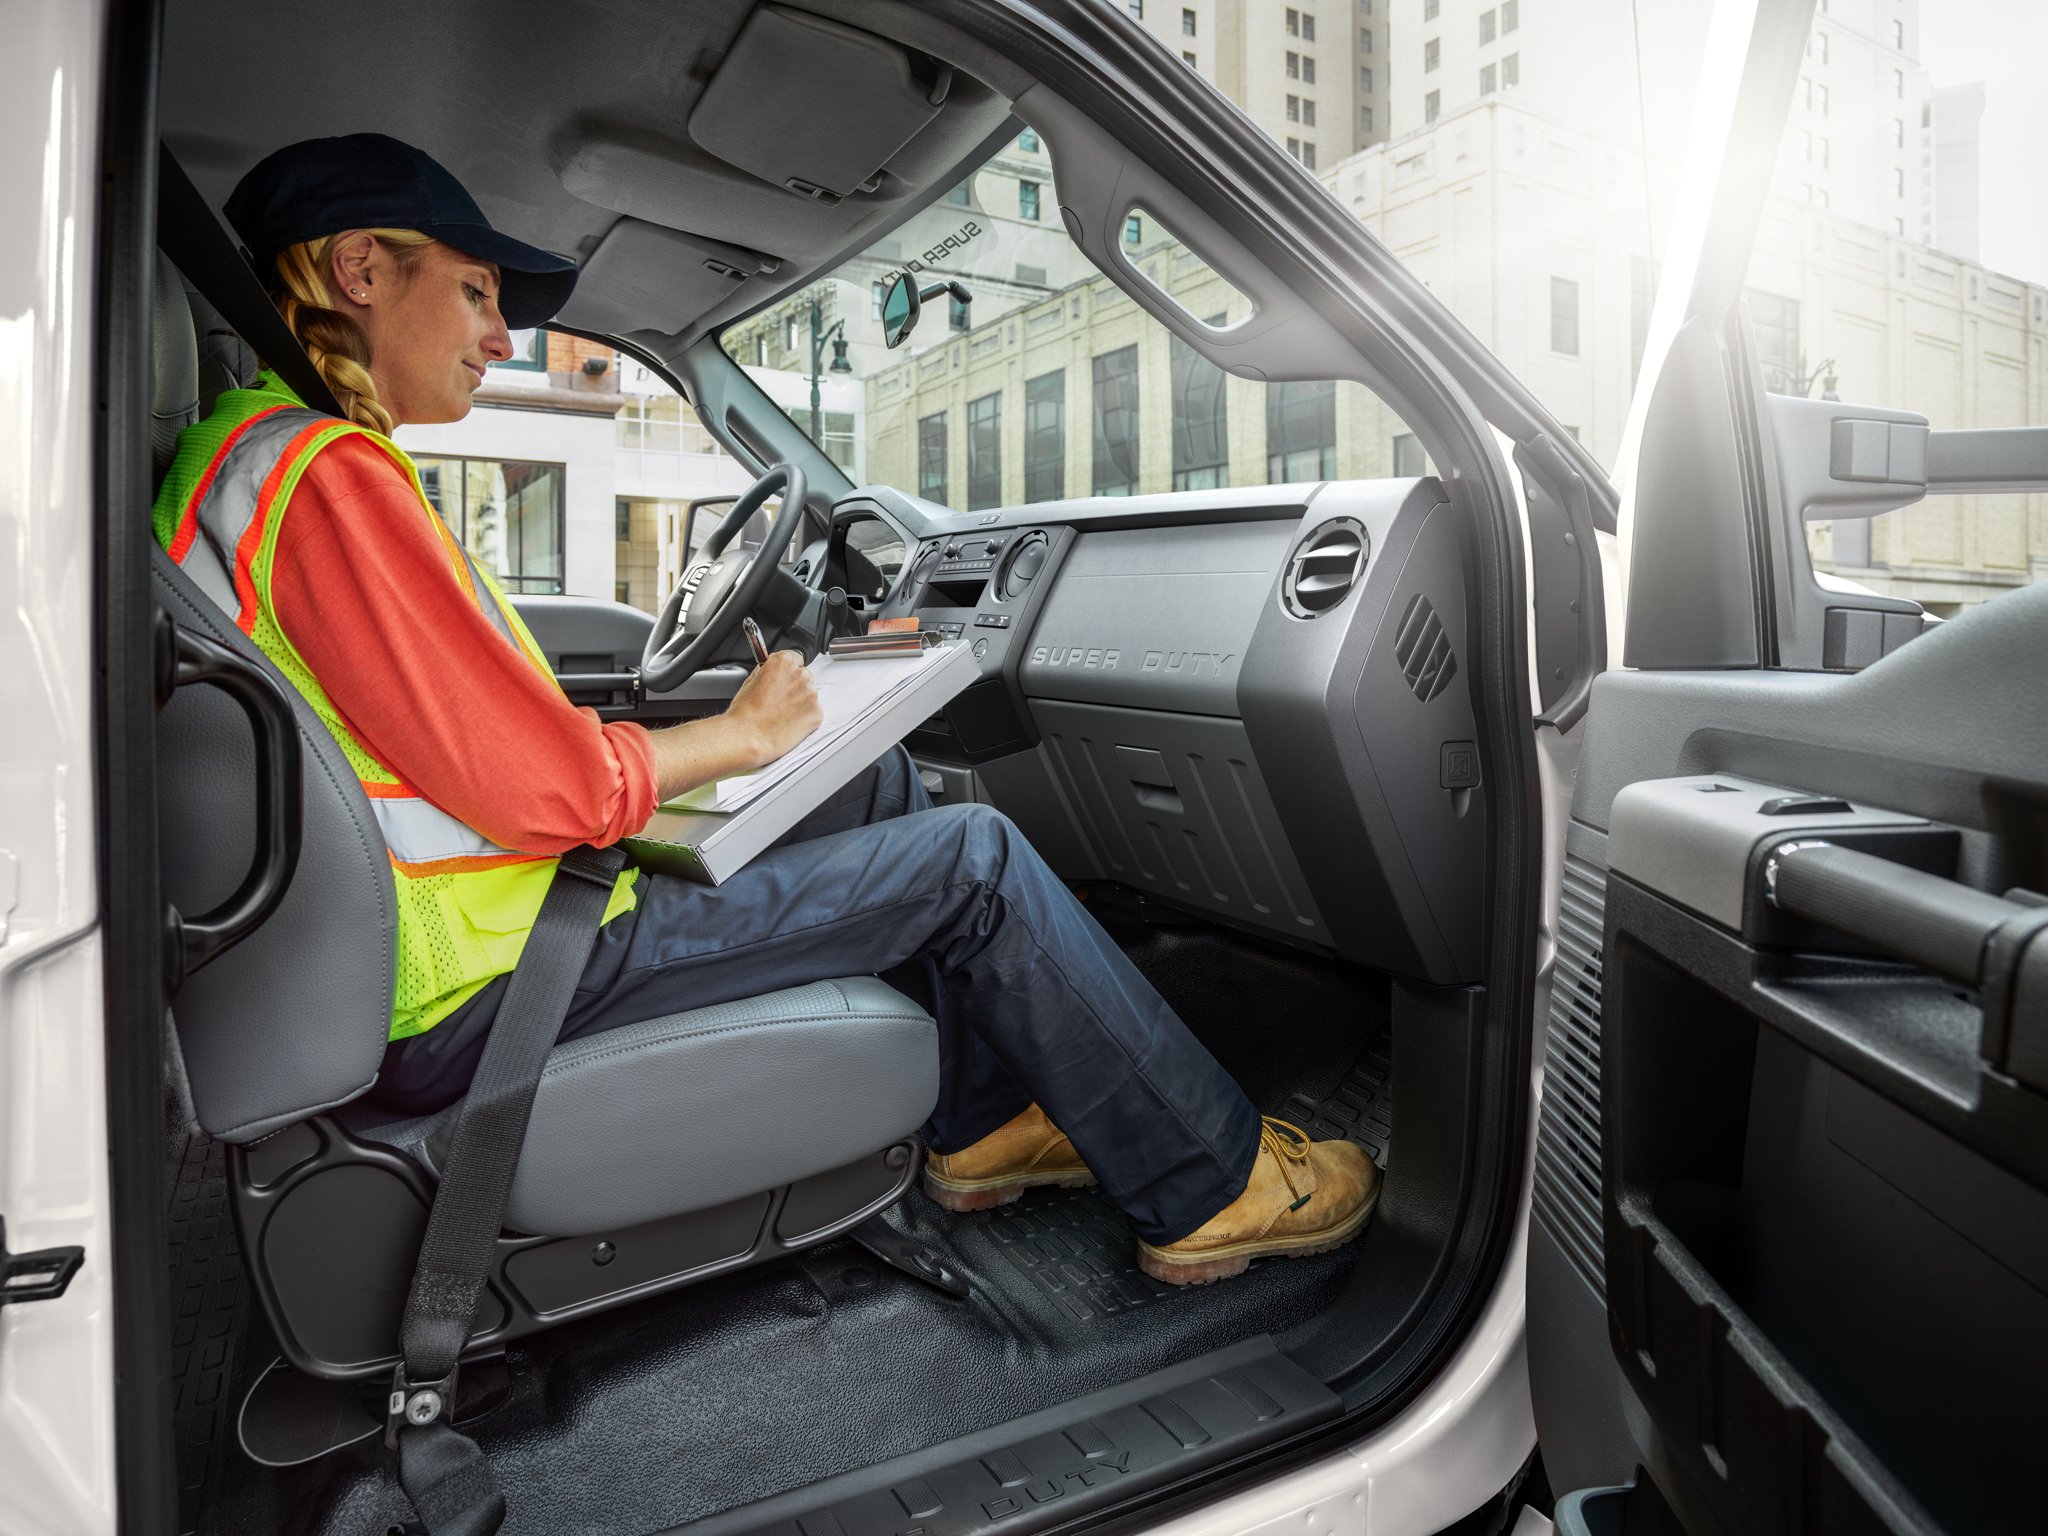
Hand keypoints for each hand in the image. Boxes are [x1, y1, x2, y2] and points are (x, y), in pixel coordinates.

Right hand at [724, 649, 820, 767]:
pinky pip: (813, 712)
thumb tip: (773, 670)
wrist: (748, 737)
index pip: (794, 658)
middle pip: (804, 676)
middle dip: (795, 686)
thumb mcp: (750, 681)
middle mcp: (800, 675)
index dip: (787, 671)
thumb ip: (768, 671)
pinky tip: (789, 723)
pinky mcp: (817, 713)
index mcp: (783, 662)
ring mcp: (811, 694)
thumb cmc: (745, 713)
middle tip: (780, 700)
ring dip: (800, 702)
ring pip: (809, 694)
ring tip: (782, 714)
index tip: (783, 679)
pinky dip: (805, 717)